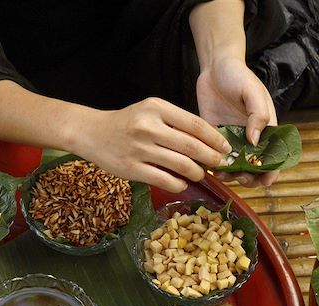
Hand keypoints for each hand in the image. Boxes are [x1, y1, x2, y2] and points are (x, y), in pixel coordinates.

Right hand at [72, 97, 231, 192]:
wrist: (93, 133)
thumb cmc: (128, 122)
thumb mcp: (151, 111)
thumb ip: (176, 122)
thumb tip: (208, 141)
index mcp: (157, 108)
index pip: (195, 125)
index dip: (215, 138)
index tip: (225, 147)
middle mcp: (148, 127)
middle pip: (191, 146)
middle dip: (211, 158)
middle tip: (219, 164)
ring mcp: (140, 149)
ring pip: (181, 165)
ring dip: (197, 172)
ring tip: (201, 174)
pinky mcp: (132, 169)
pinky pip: (165, 180)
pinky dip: (179, 184)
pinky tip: (182, 183)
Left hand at [196, 56, 278, 186]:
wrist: (215, 66)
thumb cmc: (239, 76)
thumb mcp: (253, 92)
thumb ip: (258, 115)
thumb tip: (254, 142)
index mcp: (265, 130)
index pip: (273, 159)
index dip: (270, 173)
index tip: (264, 181)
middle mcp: (249, 139)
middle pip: (253, 170)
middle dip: (248, 179)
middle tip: (239, 175)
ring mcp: (231, 140)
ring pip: (233, 168)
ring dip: (230, 176)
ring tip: (222, 172)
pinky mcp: (213, 138)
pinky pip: (213, 157)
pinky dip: (212, 165)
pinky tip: (208, 164)